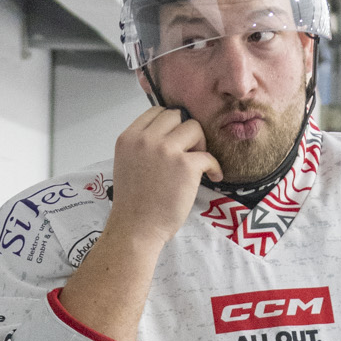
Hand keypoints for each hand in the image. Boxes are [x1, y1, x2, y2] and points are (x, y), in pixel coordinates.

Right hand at [108, 104, 221, 240]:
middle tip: (188, 151)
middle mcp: (146, 139)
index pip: (156, 112)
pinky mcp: (186, 166)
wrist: (136, 229)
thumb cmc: (132, 204)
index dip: (170, 123)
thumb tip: (167, 137)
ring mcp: (166, 150)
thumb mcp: (126, 163)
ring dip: (199, 143)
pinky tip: (212, 176)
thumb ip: (142, 146)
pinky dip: (214, 166)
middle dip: (184, 131)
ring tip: (198, 163)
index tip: (176, 139)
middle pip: (176, 116)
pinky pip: (209, 156)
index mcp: (129, 138)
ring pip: (194, 128)